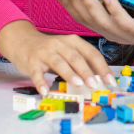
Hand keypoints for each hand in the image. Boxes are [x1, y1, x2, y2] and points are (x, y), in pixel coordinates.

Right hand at [0, 20, 115, 95]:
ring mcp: (45, 52)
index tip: (110, 80)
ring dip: (69, 73)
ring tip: (77, 84)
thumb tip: (100, 78)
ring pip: (59, 62)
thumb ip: (82, 62)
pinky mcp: (32, 61)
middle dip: (86, 71)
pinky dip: (41, 82)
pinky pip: (36, 72)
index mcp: (73, 41)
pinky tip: (45, 91)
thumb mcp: (68, 51)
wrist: (23, 41)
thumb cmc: (51, 50)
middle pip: (76, 57)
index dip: (102, 67)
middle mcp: (60, 44)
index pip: (91, 53)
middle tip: (94, 84)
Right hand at [52, 0, 133, 50]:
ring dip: (89, 3)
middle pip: (88, 18)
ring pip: (102, 21)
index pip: (83, 16)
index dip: (69, 2)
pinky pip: (124, 22)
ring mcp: (128, 36)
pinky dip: (114, 8)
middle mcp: (115, 35)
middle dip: (73, 0)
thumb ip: (114, 3)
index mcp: (110, 29)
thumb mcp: (132, 8)